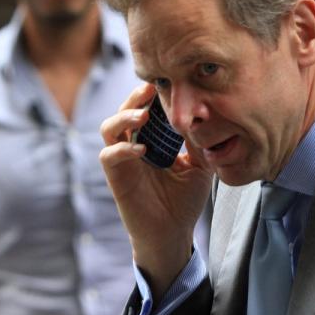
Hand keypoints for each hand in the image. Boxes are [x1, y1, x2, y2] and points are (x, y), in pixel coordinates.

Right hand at [99, 84, 213, 295]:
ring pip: (109, 127)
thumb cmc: (184, 200)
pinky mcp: (116, 177)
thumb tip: (206, 115)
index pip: (147, 108)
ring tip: (142, 116)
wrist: (173, 233)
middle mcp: (134, 144)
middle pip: (125, 110)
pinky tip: (142, 150)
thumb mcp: (200, 166)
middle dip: (136, 97)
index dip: (153, 95)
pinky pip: (109, 156)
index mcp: (153, 139)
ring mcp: (123, 160)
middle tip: (151, 88)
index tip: (169, 81)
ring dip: (124, 117)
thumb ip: (199, 142)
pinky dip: (122, 149)